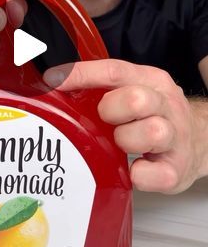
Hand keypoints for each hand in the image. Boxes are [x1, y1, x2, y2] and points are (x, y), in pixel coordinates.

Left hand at [43, 59, 203, 193]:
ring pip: (151, 132)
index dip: (81, 75)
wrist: (199, 141)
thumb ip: (102, 88)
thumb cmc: (154, 117)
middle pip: (136, 99)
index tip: (53, 81)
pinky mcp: (176, 170)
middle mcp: (166, 104)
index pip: (114, 71)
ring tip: (121, 145)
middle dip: (111, 111)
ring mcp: (175, 137)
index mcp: (150, 81)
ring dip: (126, 140)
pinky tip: (132, 169)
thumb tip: (53, 88)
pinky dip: (136, 175)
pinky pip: (152, 175)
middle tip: (105, 121)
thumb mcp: (134, 91)